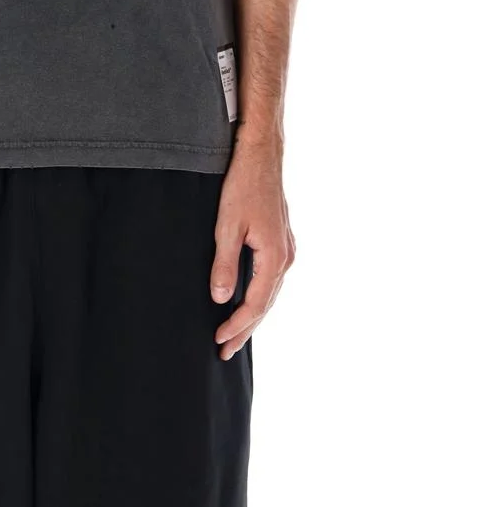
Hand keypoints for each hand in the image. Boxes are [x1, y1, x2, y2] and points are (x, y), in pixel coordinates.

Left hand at [210, 129, 295, 359]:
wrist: (261, 155)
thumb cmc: (243, 186)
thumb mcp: (226, 226)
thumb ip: (224, 264)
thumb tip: (222, 299)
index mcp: (274, 258)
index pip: (256, 305)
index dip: (237, 326)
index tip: (219, 341)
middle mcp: (286, 257)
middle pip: (267, 304)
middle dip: (246, 329)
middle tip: (225, 351)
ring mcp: (286, 248)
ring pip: (270, 292)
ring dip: (253, 314)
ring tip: (234, 333)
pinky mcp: (281, 239)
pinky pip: (272, 278)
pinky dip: (259, 295)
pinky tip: (248, 299)